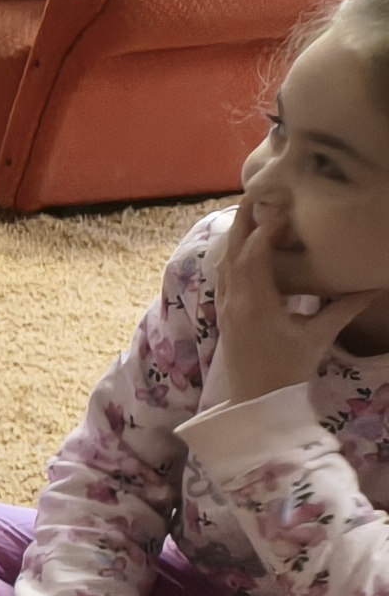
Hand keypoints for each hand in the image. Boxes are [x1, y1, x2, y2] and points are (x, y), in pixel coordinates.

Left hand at [207, 201, 380, 407]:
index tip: (286, 208)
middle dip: (243, 221)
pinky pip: (223, 276)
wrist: (257, 402)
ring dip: (237, 236)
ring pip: (224, 262)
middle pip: (233, 251)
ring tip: (251, 211)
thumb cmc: (288, 369)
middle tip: (256, 193)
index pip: (255, 254)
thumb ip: (345, 308)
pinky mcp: (224, 313)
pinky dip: (232, 255)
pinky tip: (242, 246)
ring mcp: (224, 306)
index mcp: (254, 302)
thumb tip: (377, 285)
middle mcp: (233, 300)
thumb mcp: (319, 336)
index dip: (268, 229)